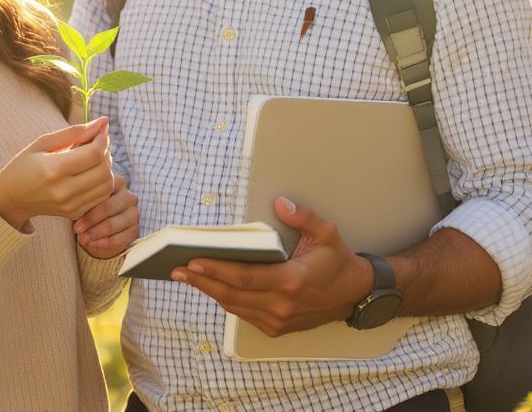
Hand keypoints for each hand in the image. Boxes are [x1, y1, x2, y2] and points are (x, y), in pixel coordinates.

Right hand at [0, 118, 114, 229]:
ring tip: (94, 157)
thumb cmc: (24, 165)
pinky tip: (91, 172)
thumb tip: (103, 122)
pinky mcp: (74, 213)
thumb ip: (74, 132)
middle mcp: (63, 190)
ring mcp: (70, 205)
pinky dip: (102, 182)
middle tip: (97, 143)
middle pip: (103, 170)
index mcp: (53, 169)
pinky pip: (101, 196)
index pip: (94, 154)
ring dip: (107, 168)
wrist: (11, 198)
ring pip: (107, 185)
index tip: (100, 130)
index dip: (102, 139)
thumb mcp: (43, 142)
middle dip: (106, 152)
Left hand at [74, 174, 138, 258]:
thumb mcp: (87, 201)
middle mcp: (129, 196)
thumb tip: (71, 206)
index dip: (88, 202)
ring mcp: (134, 214)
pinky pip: (119, 238)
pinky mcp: (135, 230)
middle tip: (76, 229)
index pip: (104, 189)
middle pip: (109, 207)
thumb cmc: (91, 208)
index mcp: (117, 182)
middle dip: (90, 220)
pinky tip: (92, 244)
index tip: (72, 213)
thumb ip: (83, 199)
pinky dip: (103, 243)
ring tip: (82, 239)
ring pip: (114, 224)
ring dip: (95, 233)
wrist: (102, 225)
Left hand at [170, 197, 372, 336]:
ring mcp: (278, 319)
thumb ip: (303, 217)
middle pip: (232, 294)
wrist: (354, 294)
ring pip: (235, 306)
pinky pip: (244, 313)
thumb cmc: (338, 262)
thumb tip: (280, 203)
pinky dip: (226, 300)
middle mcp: (282, 305)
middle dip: (202, 281)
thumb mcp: (326, 233)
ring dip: (210, 291)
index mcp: (291, 281)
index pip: (244, 277)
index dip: (216, 270)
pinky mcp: (277, 327)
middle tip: (177, 271)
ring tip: (187, 277)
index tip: (193, 261)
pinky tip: (212, 287)